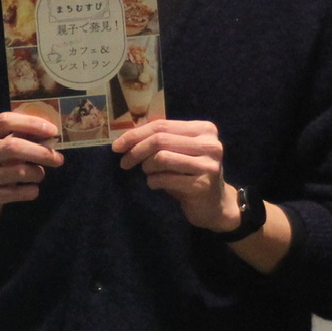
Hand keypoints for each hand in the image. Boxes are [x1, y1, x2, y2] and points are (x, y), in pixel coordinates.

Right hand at [0, 112, 63, 235]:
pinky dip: (31, 190)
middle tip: (58, 158)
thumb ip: (15, 136)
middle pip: (12, 147)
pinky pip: (17, 193)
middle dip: (40, 152)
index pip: (3, 121)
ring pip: (17, 171)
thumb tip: (48, 130)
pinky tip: (32, 189)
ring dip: (37, 173)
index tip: (52, 130)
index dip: (30, 123)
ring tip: (39, 174)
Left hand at [110, 119, 237, 229]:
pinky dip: (153, 182)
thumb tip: (125, 138)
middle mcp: (210, 144)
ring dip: (147, 167)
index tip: (117, 146)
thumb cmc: (190, 175)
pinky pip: (165, 179)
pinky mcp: (202, 185)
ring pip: (161, 158)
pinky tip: (156, 184)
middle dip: (136, 151)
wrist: (214, 205)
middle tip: (124, 163)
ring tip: (149, 173)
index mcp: (204, 129)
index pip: (162, 125)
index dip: (136, 134)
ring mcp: (208, 165)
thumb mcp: (178, 152)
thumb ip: (160, 140)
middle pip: (160, 140)